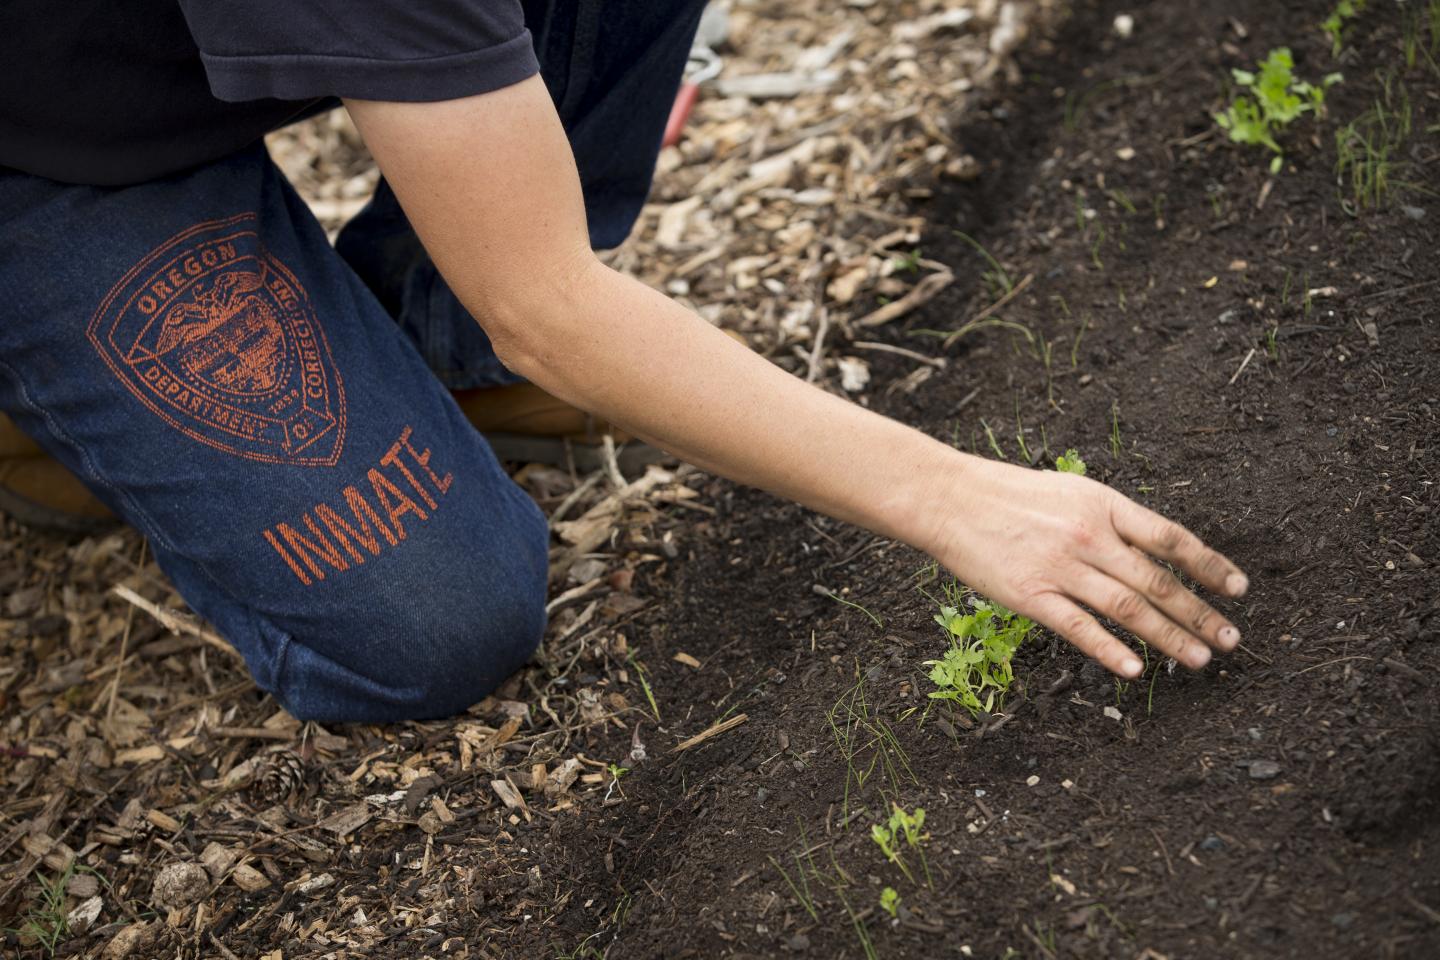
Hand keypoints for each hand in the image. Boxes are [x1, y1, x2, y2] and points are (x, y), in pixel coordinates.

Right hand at [933, 458, 1248, 677]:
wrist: (949, 498)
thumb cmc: (1008, 495)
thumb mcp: (1070, 491)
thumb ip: (1110, 520)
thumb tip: (1154, 550)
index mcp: (1103, 506)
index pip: (1171, 538)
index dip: (1210, 565)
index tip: (1238, 589)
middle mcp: (1088, 536)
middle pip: (1157, 580)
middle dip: (1200, 613)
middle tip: (1230, 640)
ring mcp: (1059, 567)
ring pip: (1127, 608)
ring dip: (1169, 637)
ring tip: (1199, 660)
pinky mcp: (1030, 595)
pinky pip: (1078, 628)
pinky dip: (1110, 650)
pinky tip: (1136, 669)